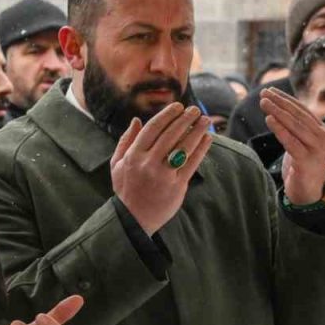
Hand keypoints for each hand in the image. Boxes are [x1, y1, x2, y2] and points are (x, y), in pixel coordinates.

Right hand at [110, 103, 211, 234]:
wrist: (134, 218)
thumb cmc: (126, 189)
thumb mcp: (117, 165)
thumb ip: (125, 141)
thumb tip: (136, 120)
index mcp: (133, 156)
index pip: (152, 129)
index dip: (166, 115)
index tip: (177, 106)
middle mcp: (148, 163)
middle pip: (170, 135)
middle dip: (184, 119)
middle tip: (194, 109)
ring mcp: (163, 175)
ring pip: (183, 147)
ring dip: (196, 131)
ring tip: (205, 120)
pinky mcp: (177, 185)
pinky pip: (192, 163)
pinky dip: (201, 149)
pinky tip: (207, 138)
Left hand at [261, 88, 324, 204]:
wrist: (307, 192)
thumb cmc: (302, 166)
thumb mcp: (301, 143)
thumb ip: (296, 128)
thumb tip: (279, 109)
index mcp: (323, 132)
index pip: (303, 111)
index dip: (286, 99)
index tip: (271, 90)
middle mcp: (324, 138)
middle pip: (299, 116)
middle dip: (280, 103)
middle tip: (263, 93)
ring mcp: (317, 150)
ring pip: (295, 126)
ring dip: (278, 112)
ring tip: (263, 103)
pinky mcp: (307, 161)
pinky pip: (291, 142)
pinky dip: (280, 129)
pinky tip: (269, 119)